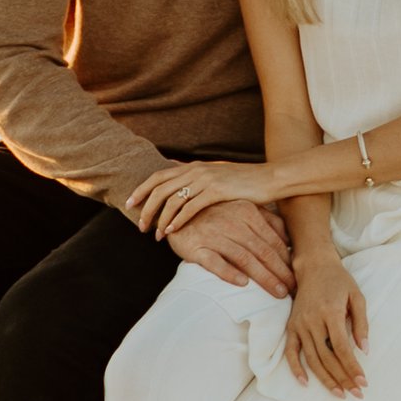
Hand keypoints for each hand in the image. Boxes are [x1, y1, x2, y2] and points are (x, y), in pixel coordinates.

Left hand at [127, 156, 273, 237]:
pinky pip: (190, 207)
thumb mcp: (217, 174)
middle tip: (139, 224)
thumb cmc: (245, 181)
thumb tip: (178, 173)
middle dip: (145, 207)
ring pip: (172, 199)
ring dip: (160, 218)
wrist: (270, 178)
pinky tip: (172, 231)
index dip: (141, 189)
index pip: (159, 176)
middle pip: (160, 187)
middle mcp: (196, 170)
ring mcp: (206, 179)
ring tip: (155, 234)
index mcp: (194, 166)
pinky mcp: (217, 191)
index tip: (129, 203)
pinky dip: (177, 220)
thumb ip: (197, 175)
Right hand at [166, 199, 293, 297]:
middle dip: (281, 273)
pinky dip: (228, 273)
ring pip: (244, 258)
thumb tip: (289, 241)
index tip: (297, 278)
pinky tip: (242, 284)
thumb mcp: (242, 208)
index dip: (288, 261)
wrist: (175, 210)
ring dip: (263, 277)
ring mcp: (214, 234)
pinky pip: (214, 262)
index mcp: (247, 212)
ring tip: (277, 293)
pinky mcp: (195, 247)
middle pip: (262, 251)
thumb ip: (267, 220)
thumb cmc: (215, 213)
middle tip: (293, 291)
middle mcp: (232, 222)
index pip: (273, 241)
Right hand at [283, 254, 368, 394]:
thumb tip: (364, 350)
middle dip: (342, 378)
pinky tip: (305, 383)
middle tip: (356, 393)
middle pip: (327, 357)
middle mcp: (312, 320)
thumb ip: (361, 324)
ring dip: (325, 379)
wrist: (314, 266)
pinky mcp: (291, 326)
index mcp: (330, 312)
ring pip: (311, 358)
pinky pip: (291, 351)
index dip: (352, 367)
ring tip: (339, 393)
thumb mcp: (357, 297)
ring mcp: (299, 324)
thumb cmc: (339, 281)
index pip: (342, 348)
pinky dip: (295, 368)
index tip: (363, 382)